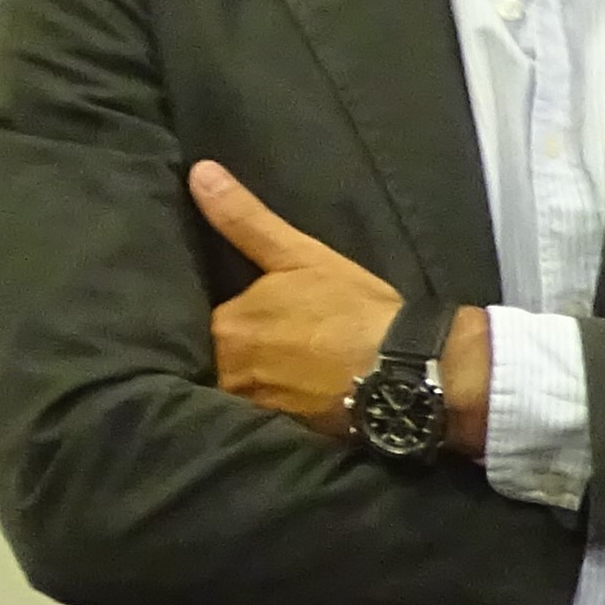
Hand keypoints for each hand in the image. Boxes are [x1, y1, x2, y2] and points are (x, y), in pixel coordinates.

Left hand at [187, 162, 410, 436]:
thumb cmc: (354, 309)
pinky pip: (260, 417)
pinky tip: (292, 397)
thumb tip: (199, 173)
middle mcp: (229, 370)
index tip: (239, 313)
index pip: (197, 320)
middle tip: (261, 342)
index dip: (220, 315)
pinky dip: (271, 405)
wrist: (406, 370)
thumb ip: (245, 219)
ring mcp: (254, 406)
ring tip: (276, 371)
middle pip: (214, 358)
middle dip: (230, 351)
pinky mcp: (282, 432)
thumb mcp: (301, 255)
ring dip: (249, 380)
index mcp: (227, 325)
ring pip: (236, 388)